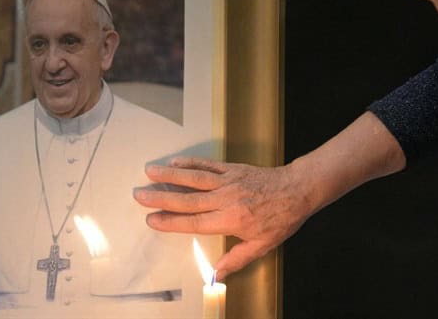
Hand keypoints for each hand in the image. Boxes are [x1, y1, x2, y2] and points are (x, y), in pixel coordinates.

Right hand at [133, 156, 314, 279]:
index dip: (171, 222)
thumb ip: (236, 258)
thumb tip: (215, 275)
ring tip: (149, 172)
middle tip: (139, 195)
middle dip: (160, 197)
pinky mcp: (232, 168)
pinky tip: (175, 162)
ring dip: (170, 175)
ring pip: (194, 178)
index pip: (194, 222)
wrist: (298, 190)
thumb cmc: (281, 219)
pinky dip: (191, 163)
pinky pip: (208, 165)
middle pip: (187, 199)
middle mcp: (226, 199)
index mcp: (231, 220)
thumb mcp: (261, 245)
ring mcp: (228, 181)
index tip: (151, 220)